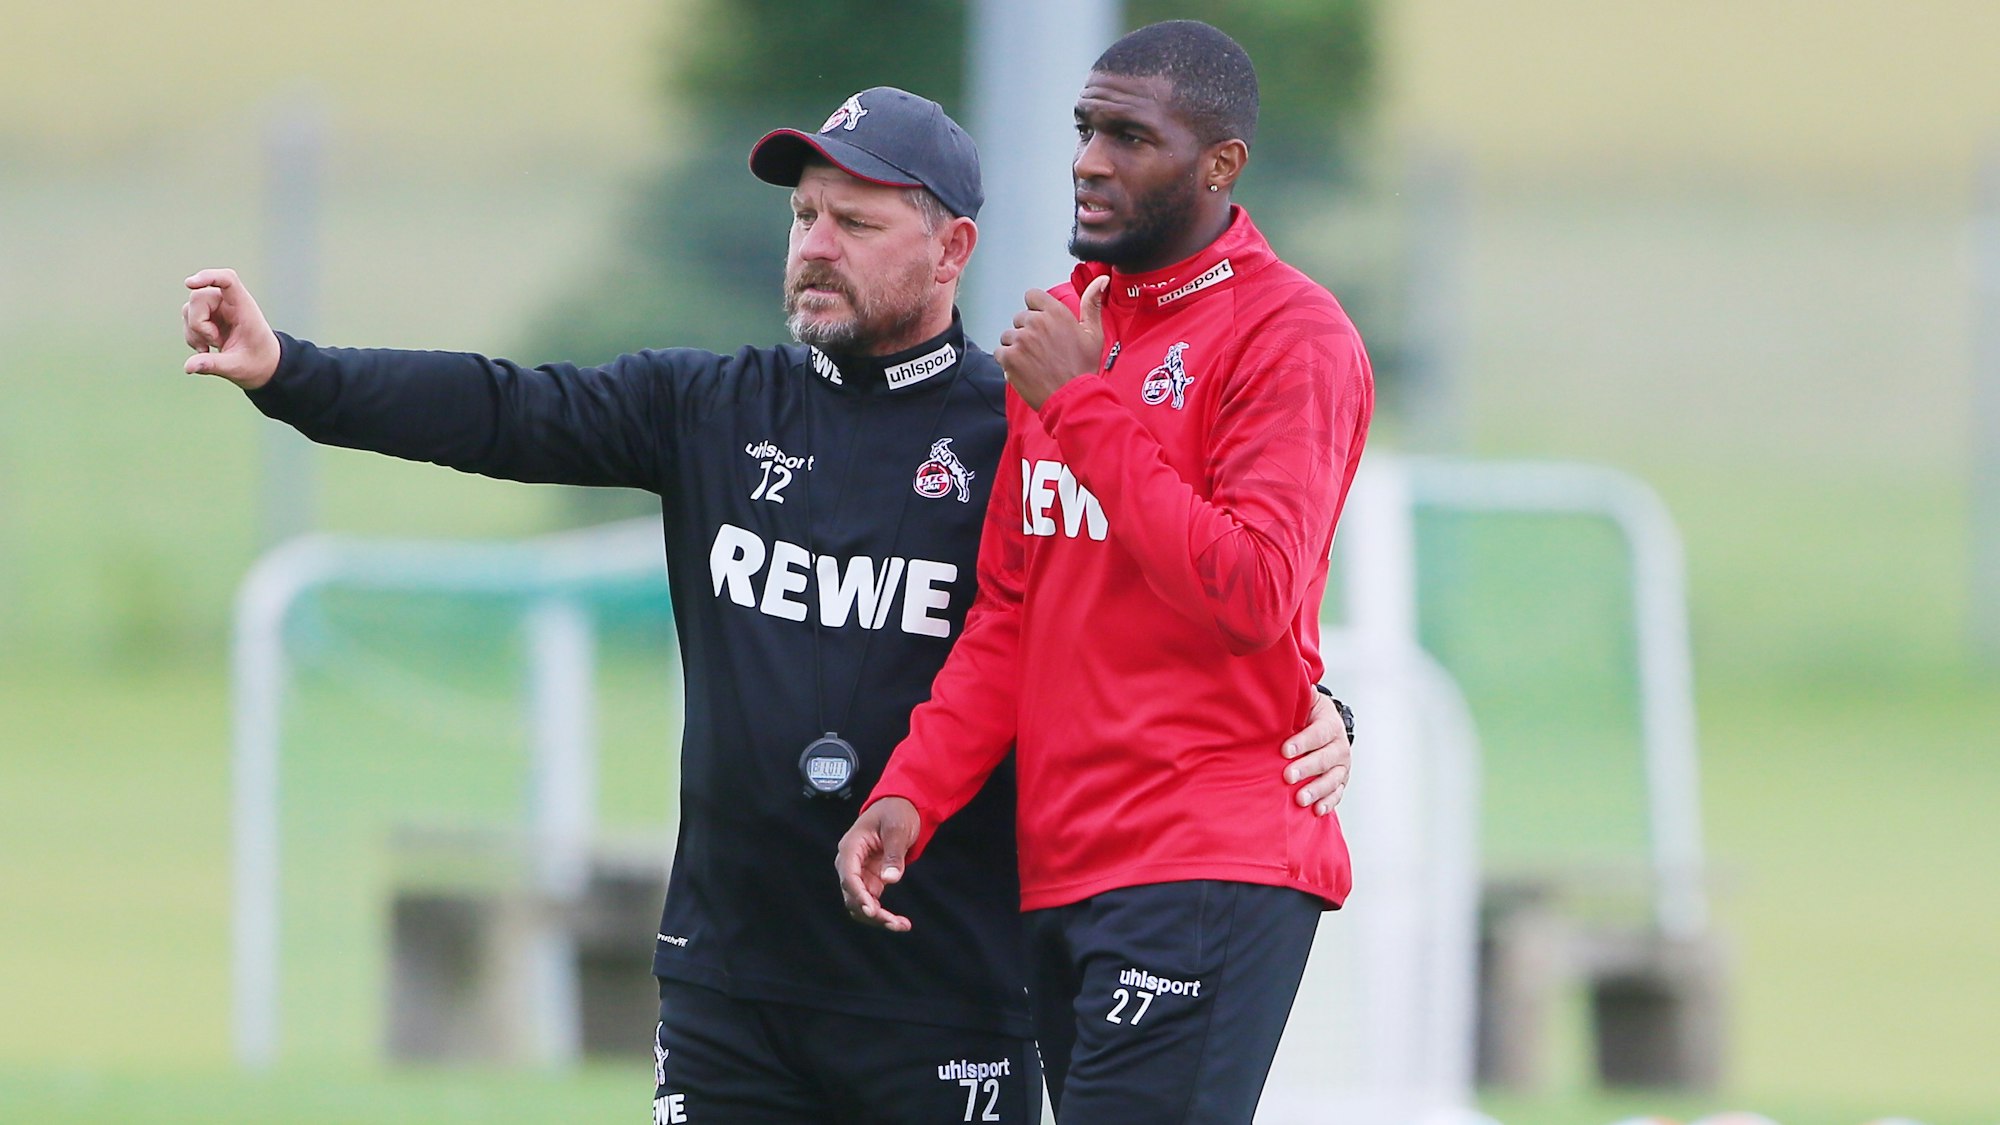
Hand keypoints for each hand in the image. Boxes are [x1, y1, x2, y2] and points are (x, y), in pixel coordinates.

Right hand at [182, 268, 280, 389]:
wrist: (262, 365)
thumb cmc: (257, 362)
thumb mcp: (237, 367)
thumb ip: (213, 364)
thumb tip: (188, 367)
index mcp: (244, 308)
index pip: (228, 280)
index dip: (208, 277)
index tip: (190, 283)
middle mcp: (228, 303)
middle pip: (198, 298)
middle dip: (198, 324)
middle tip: (215, 343)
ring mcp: (215, 309)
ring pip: (189, 309)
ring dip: (195, 332)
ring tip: (213, 347)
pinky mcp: (206, 317)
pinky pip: (187, 320)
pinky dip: (192, 337)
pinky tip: (206, 349)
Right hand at [836, 797, 920, 931]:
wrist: (899, 808)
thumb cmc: (896, 812)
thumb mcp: (898, 828)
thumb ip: (893, 853)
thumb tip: (890, 879)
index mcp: (851, 847)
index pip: (849, 875)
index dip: (858, 895)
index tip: (872, 910)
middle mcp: (850, 863)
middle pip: (852, 895)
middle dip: (871, 912)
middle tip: (895, 923)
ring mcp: (859, 874)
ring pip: (860, 904)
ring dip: (877, 918)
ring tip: (901, 925)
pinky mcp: (870, 881)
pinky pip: (871, 903)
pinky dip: (882, 915)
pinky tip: (899, 922)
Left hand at [995, 275, 1108, 409]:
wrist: (1072, 398)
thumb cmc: (1083, 368)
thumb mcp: (1093, 333)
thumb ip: (1092, 304)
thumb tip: (1101, 279)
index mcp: (1056, 312)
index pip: (1032, 296)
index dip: (1035, 310)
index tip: (1042, 326)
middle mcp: (1036, 322)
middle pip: (1019, 319)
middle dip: (1027, 332)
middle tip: (1042, 351)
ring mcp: (1021, 339)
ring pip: (1008, 336)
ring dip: (1016, 348)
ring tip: (1033, 363)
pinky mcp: (1009, 357)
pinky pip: (1000, 352)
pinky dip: (1008, 362)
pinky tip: (1024, 370)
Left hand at [1282, 692, 1350, 815]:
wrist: (1326, 725)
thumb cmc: (1307, 713)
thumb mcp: (1305, 701)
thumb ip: (1297, 696)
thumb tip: (1283, 685)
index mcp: (1330, 724)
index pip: (1318, 733)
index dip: (1302, 742)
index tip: (1284, 750)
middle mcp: (1340, 745)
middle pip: (1325, 758)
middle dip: (1306, 768)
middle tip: (1287, 776)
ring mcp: (1342, 765)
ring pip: (1333, 779)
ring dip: (1317, 790)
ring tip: (1299, 799)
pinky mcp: (1341, 780)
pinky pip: (1337, 793)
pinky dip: (1328, 803)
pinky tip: (1317, 811)